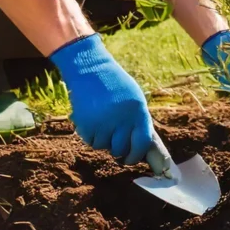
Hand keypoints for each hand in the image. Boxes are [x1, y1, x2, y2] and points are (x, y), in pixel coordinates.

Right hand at [50, 34, 172, 174]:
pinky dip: (91, 136)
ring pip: (104, 146)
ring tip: (102, 124)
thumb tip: (143, 148)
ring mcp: (103, 121)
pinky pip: (90, 141)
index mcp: (138, 111)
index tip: (131, 159)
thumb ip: (139, 120)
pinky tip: (92, 121)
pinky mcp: (86, 123)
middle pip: (121, 149)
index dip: (137, 155)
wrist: (90, 70)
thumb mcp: (134, 99)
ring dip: (103, 140)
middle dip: (118, 150)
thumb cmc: (116, 85)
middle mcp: (121, 118)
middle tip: (114, 143)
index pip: (142, 142)